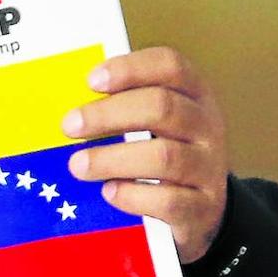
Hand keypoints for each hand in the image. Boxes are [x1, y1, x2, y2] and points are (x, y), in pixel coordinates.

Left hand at [61, 47, 227, 263]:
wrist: (204, 210)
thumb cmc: (164, 155)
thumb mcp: (155, 124)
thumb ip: (124, 108)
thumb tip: (70, 110)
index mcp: (194, 95)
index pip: (170, 66)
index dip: (131, 68)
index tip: (91, 80)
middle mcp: (207, 127)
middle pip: (163, 108)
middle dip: (109, 114)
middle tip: (69, 126)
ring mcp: (208, 169)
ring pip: (164, 157)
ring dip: (112, 159)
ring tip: (78, 165)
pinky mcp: (202, 208)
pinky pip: (169, 201)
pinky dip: (133, 196)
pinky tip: (109, 193)